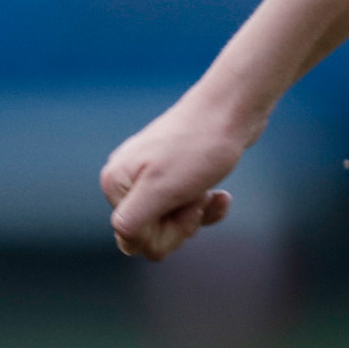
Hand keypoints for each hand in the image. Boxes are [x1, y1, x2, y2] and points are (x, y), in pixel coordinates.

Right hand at [101, 89, 258, 258]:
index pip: (133, 239)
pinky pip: (185, 208)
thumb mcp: (162, 189)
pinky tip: (220, 196)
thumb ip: (133, 220)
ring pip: (172, 222)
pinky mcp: (174, 173)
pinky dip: (205, 206)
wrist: (233, 108)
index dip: (166, 234)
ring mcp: (149, 175)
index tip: (188, 209)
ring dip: (197, 214)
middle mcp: (126, 179)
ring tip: (210, 192)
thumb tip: (123, 240)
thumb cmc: (200, 148)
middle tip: (199, 197)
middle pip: (152, 233)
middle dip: (182, 224)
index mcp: (115, 184)